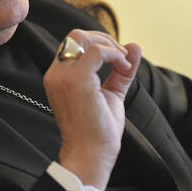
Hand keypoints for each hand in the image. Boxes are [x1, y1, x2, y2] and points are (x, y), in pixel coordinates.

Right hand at [43, 30, 140, 190]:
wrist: (91, 155)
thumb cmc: (98, 131)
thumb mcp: (111, 93)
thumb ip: (121, 71)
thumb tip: (134, 46)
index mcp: (58, 77)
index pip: (74, 44)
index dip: (99, 44)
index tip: (119, 60)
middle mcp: (56, 74)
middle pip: (76, 35)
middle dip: (104, 39)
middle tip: (123, 57)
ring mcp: (63, 77)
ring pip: (83, 37)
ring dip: (109, 45)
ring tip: (124, 63)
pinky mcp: (76, 81)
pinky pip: (96, 51)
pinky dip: (113, 54)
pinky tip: (123, 67)